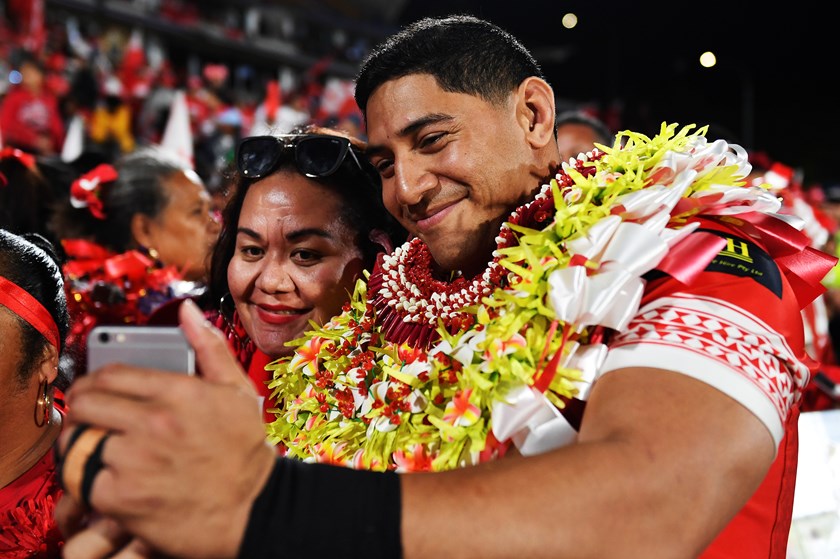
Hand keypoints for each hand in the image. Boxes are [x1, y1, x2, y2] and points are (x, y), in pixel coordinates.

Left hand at [55, 299, 275, 557]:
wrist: (253, 509)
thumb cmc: (244, 451)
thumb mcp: (237, 390)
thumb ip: (209, 346)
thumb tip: (189, 310)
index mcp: (180, 391)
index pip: (111, 373)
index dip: (93, 379)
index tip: (94, 389)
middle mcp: (155, 421)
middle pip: (85, 402)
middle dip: (80, 407)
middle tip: (87, 416)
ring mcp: (135, 460)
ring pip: (78, 441)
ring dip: (80, 443)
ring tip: (93, 446)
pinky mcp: (122, 497)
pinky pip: (81, 479)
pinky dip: (86, 480)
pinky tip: (106, 477)